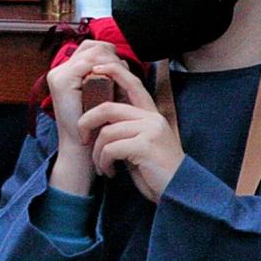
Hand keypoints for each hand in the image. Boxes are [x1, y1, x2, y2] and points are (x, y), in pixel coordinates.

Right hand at [42, 39, 126, 193]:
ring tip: (118, 79)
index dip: (109, 53)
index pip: (91, 48)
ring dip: (111, 62)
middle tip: (123, 73)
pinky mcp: (61, 80)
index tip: (122, 69)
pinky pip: (88, 63)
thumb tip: (121, 60)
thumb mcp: (101, 94)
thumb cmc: (94, 124)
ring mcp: (58, 74)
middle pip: (92, 45)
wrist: (82, 147)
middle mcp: (59, 70)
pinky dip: (103, 69)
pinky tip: (112, 81)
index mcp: (67, 71)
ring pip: (92, 51)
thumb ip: (106, 76)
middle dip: (112, 55)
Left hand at [76, 64, 182, 203]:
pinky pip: (111, 148)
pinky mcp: (145, 145)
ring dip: (97, 153)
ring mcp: (150, 130)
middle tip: (82, 139)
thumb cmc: (155, 171)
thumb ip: (125, 128)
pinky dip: (104, 162)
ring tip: (102, 166)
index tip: (95, 68)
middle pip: (107, 108)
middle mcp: (152, 118)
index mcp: (151, 115)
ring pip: (106, 132)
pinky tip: (110, 172)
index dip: (114, 71)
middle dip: (87, 122)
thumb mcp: (140, 144)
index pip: (133, 84)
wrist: (179, 192)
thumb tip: (98, 120)